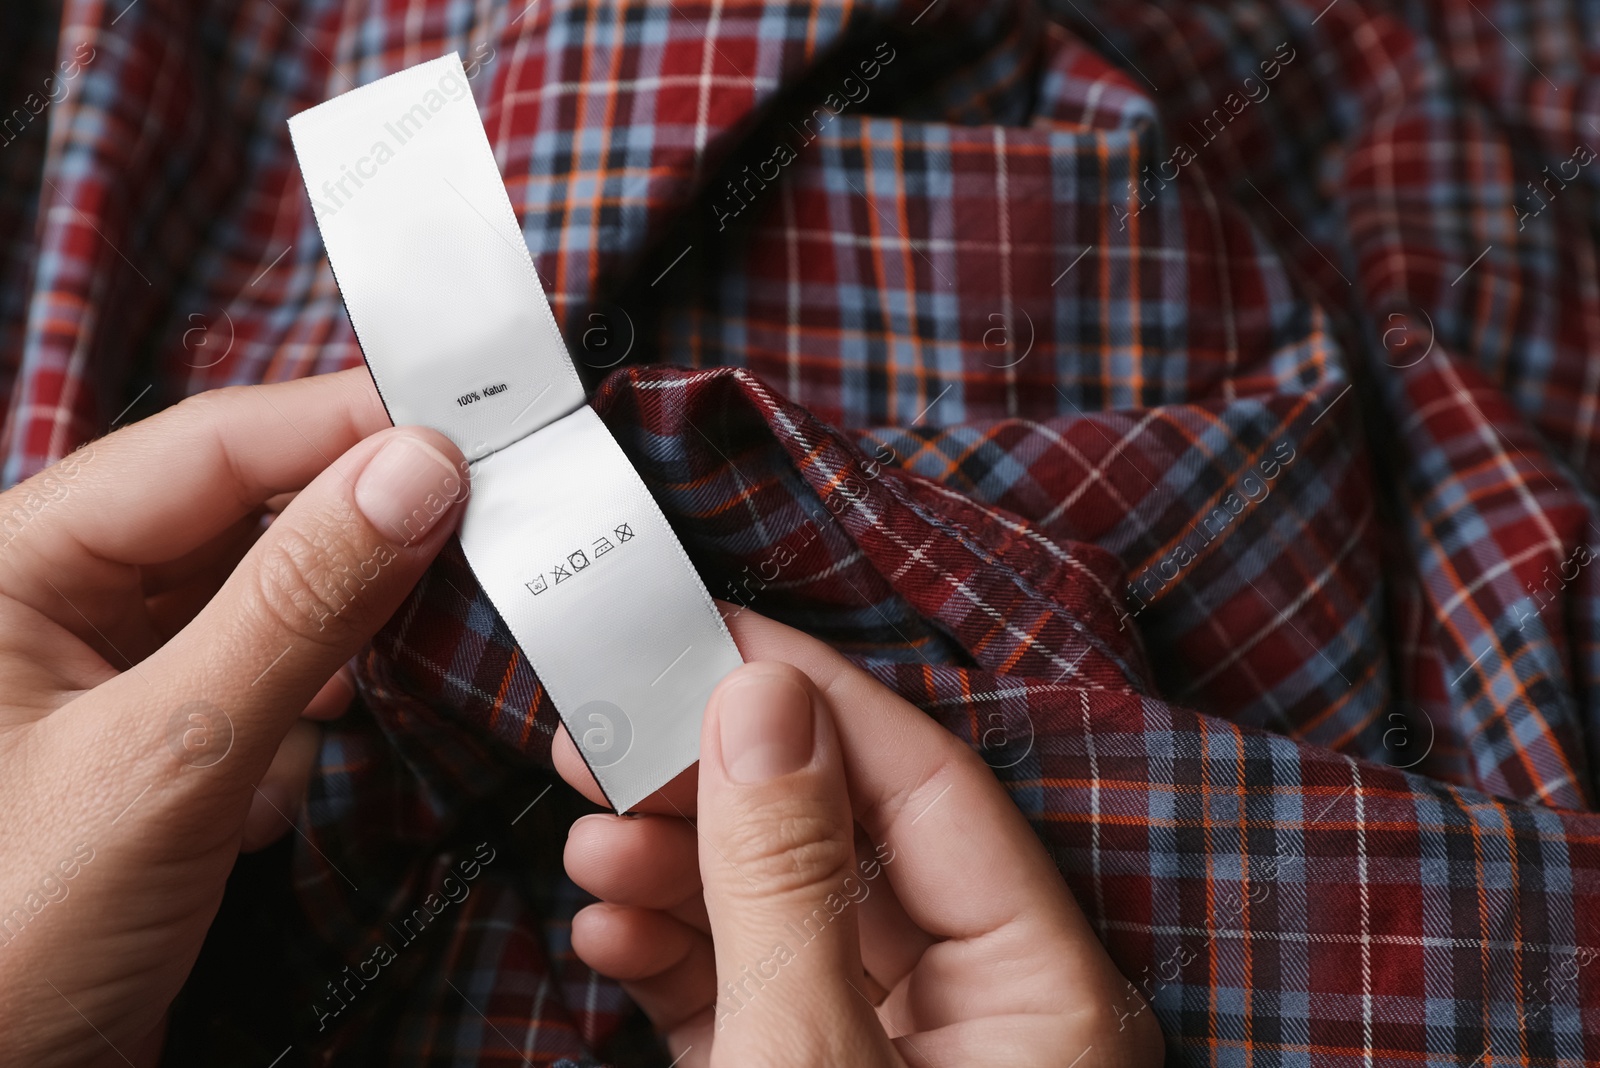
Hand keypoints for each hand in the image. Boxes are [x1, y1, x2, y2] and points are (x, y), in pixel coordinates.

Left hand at [0, 369, 467, 1065]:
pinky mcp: (159, 745)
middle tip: (487, 508)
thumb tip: (418, 473)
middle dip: (362, 516)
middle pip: (242, 509)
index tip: (470, 428)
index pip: (208, 446)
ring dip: (349, 611)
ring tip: (437, 612)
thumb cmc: (7, 939)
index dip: (344, 426)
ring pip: (263, 592)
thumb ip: (296, 606)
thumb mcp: (166, 757)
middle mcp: (61, 599)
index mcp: (17, 561)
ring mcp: (111, 675)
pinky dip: (319, 691)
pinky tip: (338, 724)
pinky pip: (263, 672)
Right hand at [556, 609, 1163, 1066]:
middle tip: (612, 735)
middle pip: (849, 842)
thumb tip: (763, 703)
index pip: (931, 786)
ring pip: (788, 916)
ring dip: (680, 870)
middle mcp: (989, 1018)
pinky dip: (679, 956)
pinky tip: (610, 925)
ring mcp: (897, 1057)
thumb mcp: (806, 1060)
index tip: (705, 632)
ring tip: (594, 839)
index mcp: (1047, 999)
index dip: (813, 696)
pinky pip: (752, 995)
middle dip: (718, 789)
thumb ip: (788, 881)